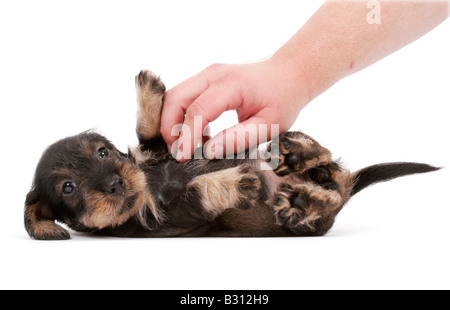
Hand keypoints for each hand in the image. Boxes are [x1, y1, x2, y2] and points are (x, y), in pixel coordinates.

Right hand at [161, 55, 312, 160]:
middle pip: (175, 98)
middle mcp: (214, 74)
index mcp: (232, 84)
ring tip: (192, 147)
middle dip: (169, 128)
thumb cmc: (283, 99)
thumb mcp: (270, 126)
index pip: (197, 110)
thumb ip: (239, 139)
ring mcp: (208, 74)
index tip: (182, 158)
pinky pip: (184, 97)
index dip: (186, 136)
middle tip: (178, 154)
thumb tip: (208, 153)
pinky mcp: (206, 79)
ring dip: (175, 123)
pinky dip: (184, 118)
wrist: (289, 74)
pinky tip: (202, 137)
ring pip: (175, 96)